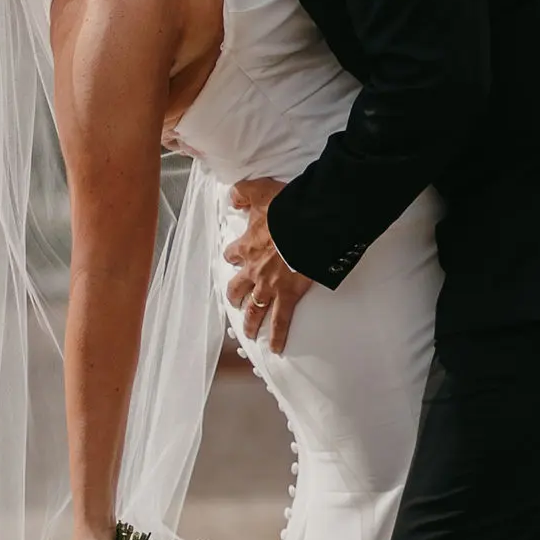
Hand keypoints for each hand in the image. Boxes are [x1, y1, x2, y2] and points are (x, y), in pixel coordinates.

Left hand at [225, 177, 313, 353]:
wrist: (308, 224)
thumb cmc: (286, 207)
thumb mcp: (259, 190)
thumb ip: (242, 193)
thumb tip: (232, 198)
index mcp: (247, 246)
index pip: (232, 254)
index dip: (233, 256)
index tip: (234, 258)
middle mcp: (254, 270)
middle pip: (238, 288)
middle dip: (235, 296)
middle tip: (235, 302)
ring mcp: (270, 286)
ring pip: (255, 310)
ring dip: (250, 322)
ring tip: (248, 333)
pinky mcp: (288, 295)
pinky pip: (281, 321)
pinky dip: (278, 336)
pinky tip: (275, 349)